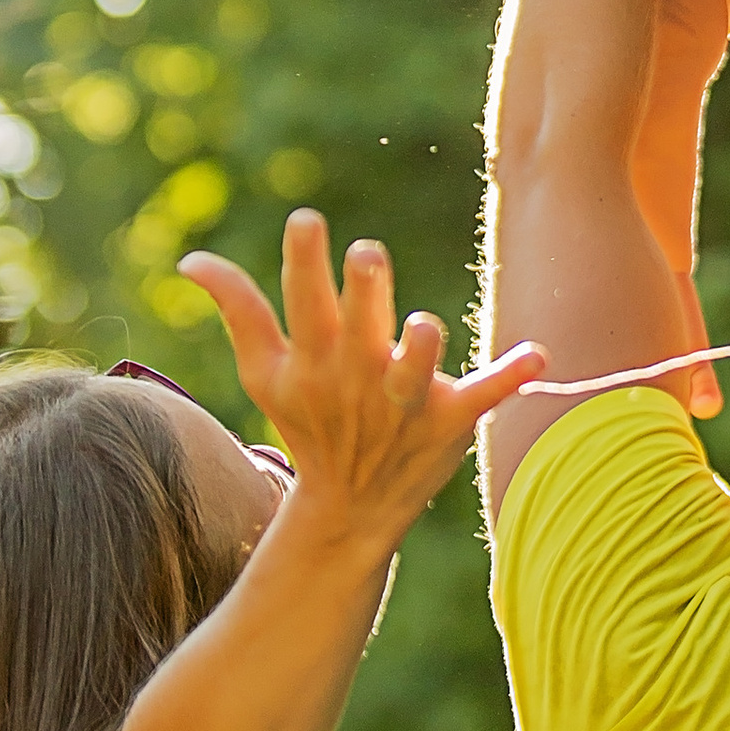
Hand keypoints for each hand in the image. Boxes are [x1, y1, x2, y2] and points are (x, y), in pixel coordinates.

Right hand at [181, 219, 543, 560]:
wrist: (351, 510)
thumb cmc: (308, 423)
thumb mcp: (265, 375)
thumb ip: (237, 310)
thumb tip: (191, 258)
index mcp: (315, 360)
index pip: (305, 305)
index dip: (305, 263)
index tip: (307, 220)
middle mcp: (359, 378)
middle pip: (360, 329)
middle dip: (363, 294)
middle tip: (366, 255)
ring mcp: (405, 401)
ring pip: (414, 372)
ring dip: (419, 351)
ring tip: (421, 325)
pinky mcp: (451, 419)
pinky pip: (484, 396)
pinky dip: (509, 378)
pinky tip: (538, 357)